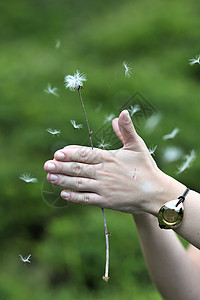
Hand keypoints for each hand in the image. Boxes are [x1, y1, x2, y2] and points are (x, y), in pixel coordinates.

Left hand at [44, 110, 184, 214]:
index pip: (85, 153)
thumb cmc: (146, 168)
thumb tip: (121, 113)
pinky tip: (63, 194)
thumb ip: (126, 130)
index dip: (71, 153)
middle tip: (47, 165)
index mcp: (109, 158)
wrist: (155, 192)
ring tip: (50, 177)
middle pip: (78, 168)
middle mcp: (103, 172)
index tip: (58, 153)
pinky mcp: (106, 201)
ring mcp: (103, 187)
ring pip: (78, 183)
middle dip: (60, 166)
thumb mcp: (137, 146)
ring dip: (62, 180)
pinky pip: (86, 199)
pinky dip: (74, 197)